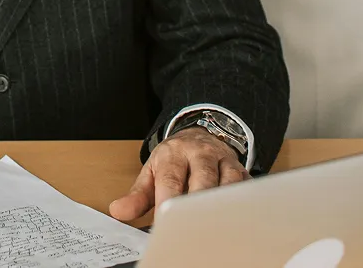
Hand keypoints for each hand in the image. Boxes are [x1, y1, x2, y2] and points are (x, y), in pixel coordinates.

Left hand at [109, 127, 249, 220]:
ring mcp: (222, 161)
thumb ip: (137, 195)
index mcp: (173, 154)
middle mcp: (199, 155)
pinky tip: (236, 218)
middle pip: (202, 181)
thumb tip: (118, 211)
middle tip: (191, 229)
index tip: (165, 222)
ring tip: (214, 228)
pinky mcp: (241, 170)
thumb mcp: (152, 172)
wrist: (199, 134)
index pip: (171, 180)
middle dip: (197, 205)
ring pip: (226, 184)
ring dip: (220, 206)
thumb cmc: (174, 160)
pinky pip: (244, 187)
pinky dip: (241, 203)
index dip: (169, 202)